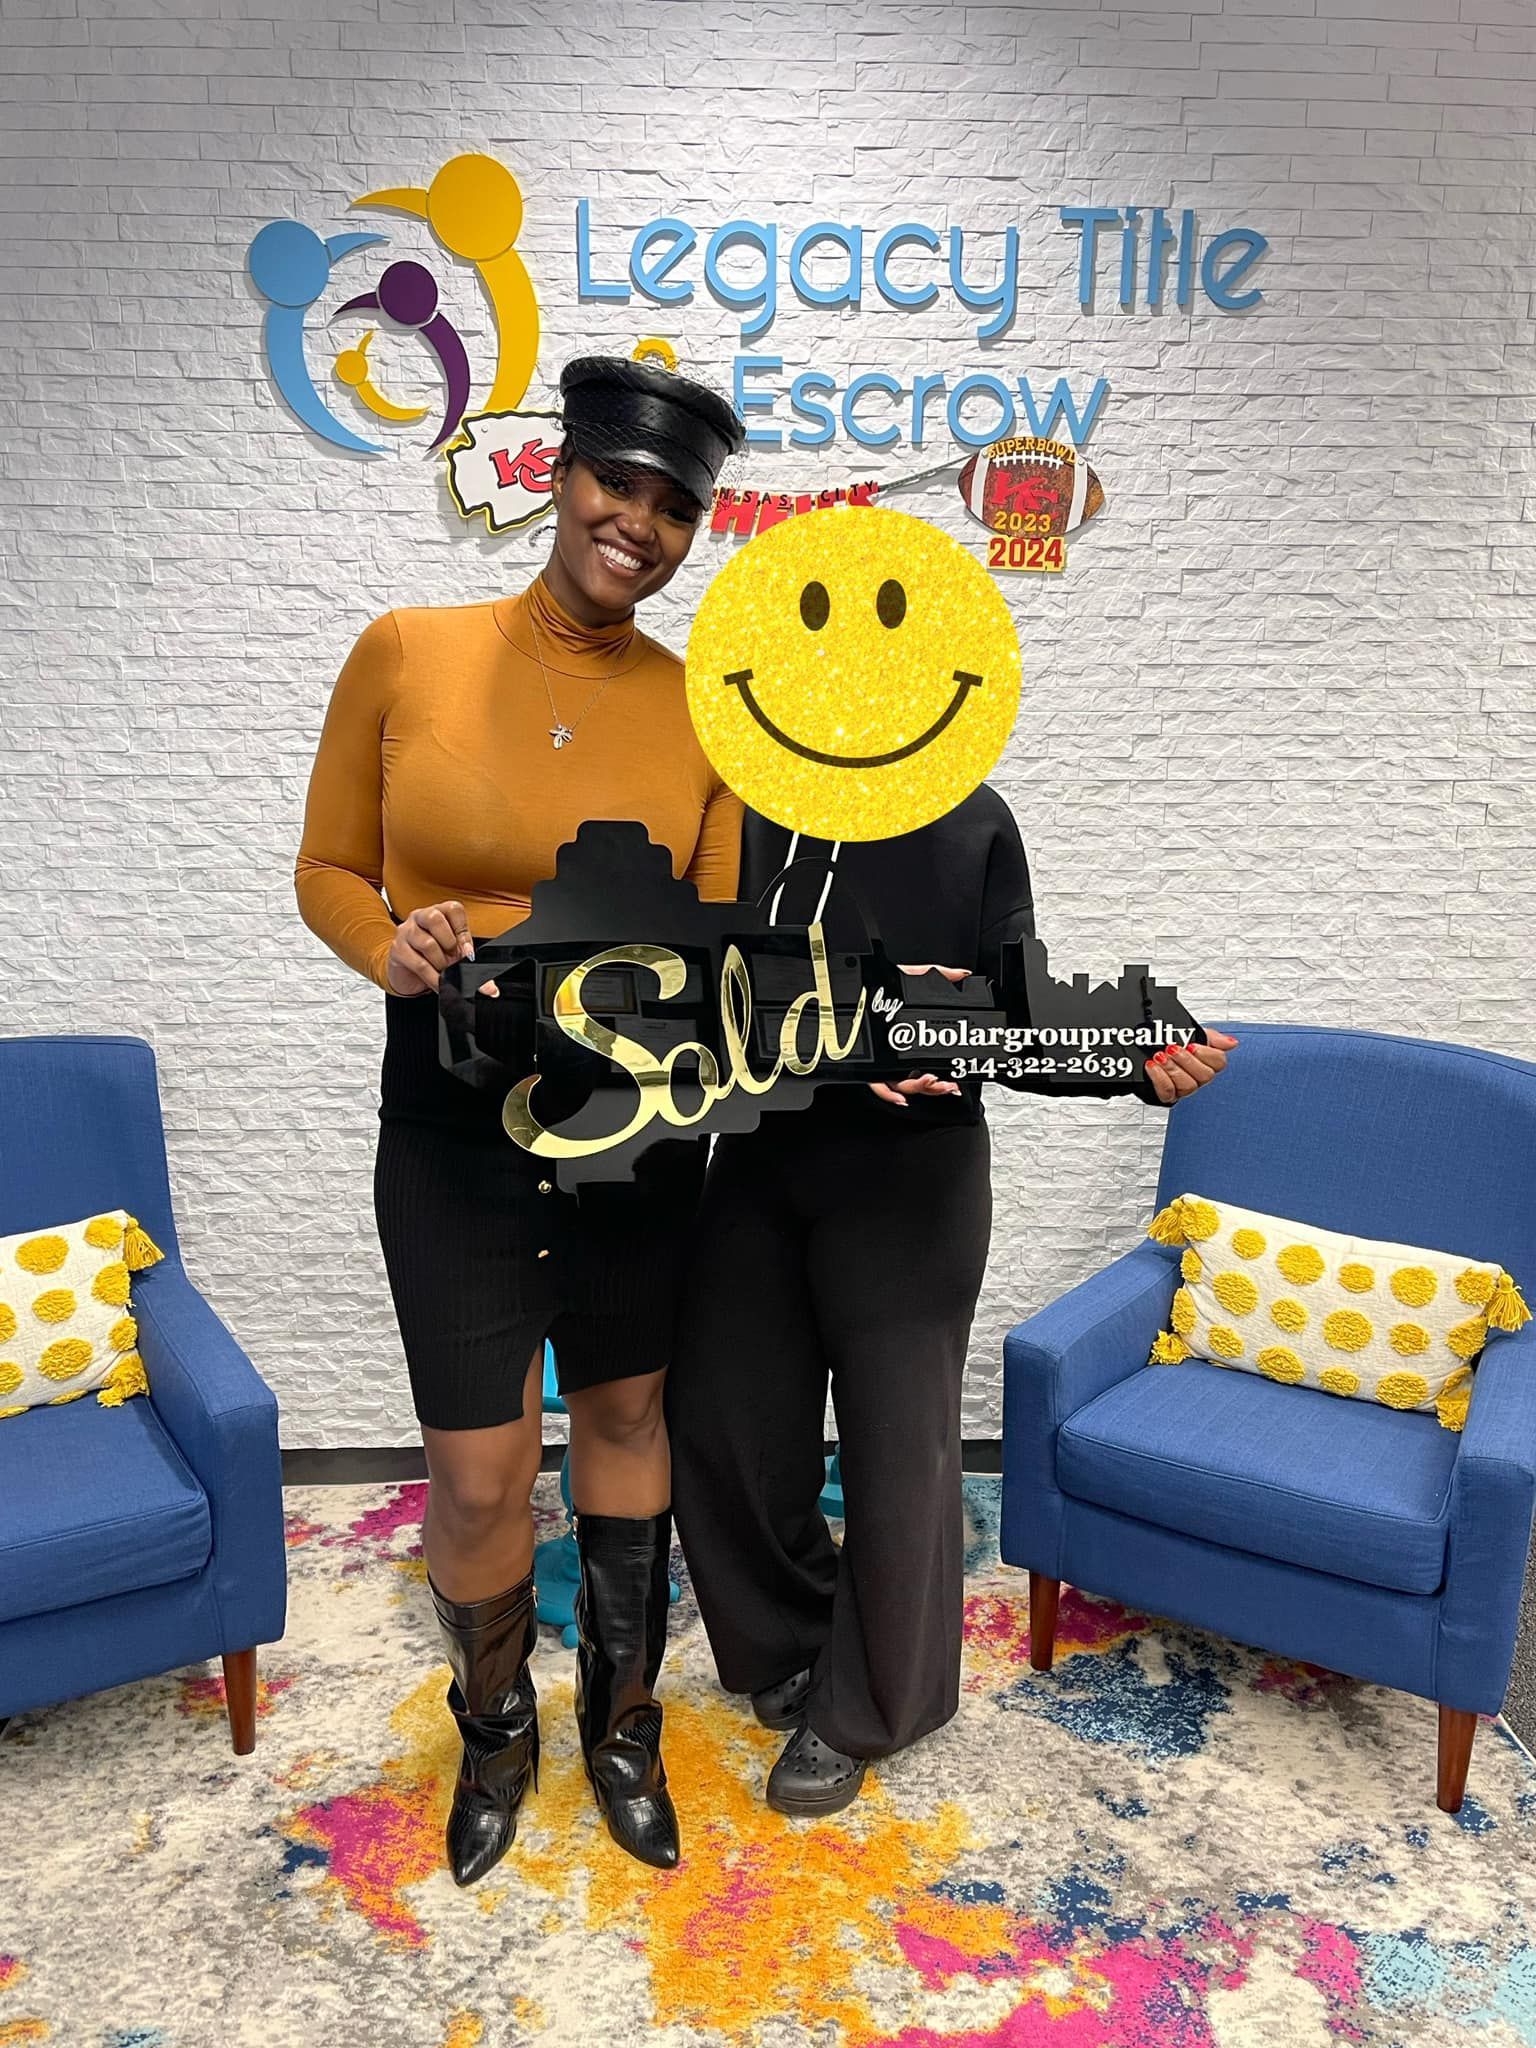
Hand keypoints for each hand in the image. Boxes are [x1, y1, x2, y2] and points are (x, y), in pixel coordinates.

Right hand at [385, 900, 473, 995]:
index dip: (462, 930)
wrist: (407, 974)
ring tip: (444, 972)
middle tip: (452, 959)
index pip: (453, 909)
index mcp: (437, 911)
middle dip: (449, 943)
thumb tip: (490, 989)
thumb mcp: (453, 955)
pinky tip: (438, 983)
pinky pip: (419, 964)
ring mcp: (406, 932)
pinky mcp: (397, 950)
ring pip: (427, 943)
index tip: (467, 950)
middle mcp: (419, 917)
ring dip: (441, 963)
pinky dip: (433, 978)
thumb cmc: (432, 958)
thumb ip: (470, 965)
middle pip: (435, 919)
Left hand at [870, 965, 968, 1105]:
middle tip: (948, 1084)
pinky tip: (901, 1097)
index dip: (945, 1071)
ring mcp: (880, 1061)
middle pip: (919, 1078)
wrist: (840, 988)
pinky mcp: (865, 1064)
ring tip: (931, 1081)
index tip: (957, 1077)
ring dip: (920, 1087)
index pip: (929, 1060)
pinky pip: (877, 1085)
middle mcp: (894, 1053)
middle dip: (937, 1085)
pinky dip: (889, 1095)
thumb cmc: (868, 987)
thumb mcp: (904, 976)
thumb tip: (961, 975)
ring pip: (902, 1084)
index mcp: (905, 1037)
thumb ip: (934, 974)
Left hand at [1144, 1028, 1238, 1104]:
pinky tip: (1153, 1066)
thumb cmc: (1171, 1043)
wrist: (1145, 1048)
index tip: (1191, 1044)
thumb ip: (1213, 1037)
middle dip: (1186, 1060)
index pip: (1219, 1062)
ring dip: (1172, 1068)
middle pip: (1205, 1076)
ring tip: (1160, 1056)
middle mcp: (1198, 1078)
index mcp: (1207, 1062)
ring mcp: (1183, 1088)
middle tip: (1172, 1048)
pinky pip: (1168, 1092)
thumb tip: (1232, 1043)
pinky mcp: (1167, 1096)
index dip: (1206, 1054)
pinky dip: (1160, 1078)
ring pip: (1188, 1086)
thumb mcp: (1193, 1033)